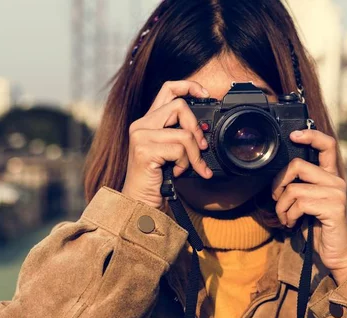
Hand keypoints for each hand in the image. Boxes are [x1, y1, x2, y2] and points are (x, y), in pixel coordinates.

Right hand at [121, 80, 212, 210]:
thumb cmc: (157, 181)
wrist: (141, 202)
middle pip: (180, 107)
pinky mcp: (145, 150)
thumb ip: (180, 136)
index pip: (168, 89)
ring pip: (184, 133)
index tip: (206, 94)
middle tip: (202, 148)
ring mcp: (141, 136)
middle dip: (196, 129)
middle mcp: (141, 125)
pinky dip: (185, 164)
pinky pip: (179, 150)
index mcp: (147, 122)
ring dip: (193, 155)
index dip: (189, 86)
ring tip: (187, 168)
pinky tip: (176, 173)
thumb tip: (203, 131)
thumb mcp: (170, 153)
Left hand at [271, 128, 346, 285]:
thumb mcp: (307, 204)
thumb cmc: (318, 228)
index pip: (327, 145)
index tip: (293, 135)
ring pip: (293, 189)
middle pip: (297, 165)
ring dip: (281, 207)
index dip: (310, 135)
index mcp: (330, 176)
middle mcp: (336, 181)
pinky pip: (299, 204)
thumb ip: (300, 187)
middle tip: (277, 200)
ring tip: (286, 219)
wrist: (336, 253)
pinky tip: (293, 224)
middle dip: (278, 184)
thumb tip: (278, 180)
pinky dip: (289, 216)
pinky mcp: (333, 207)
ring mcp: (336, 193)